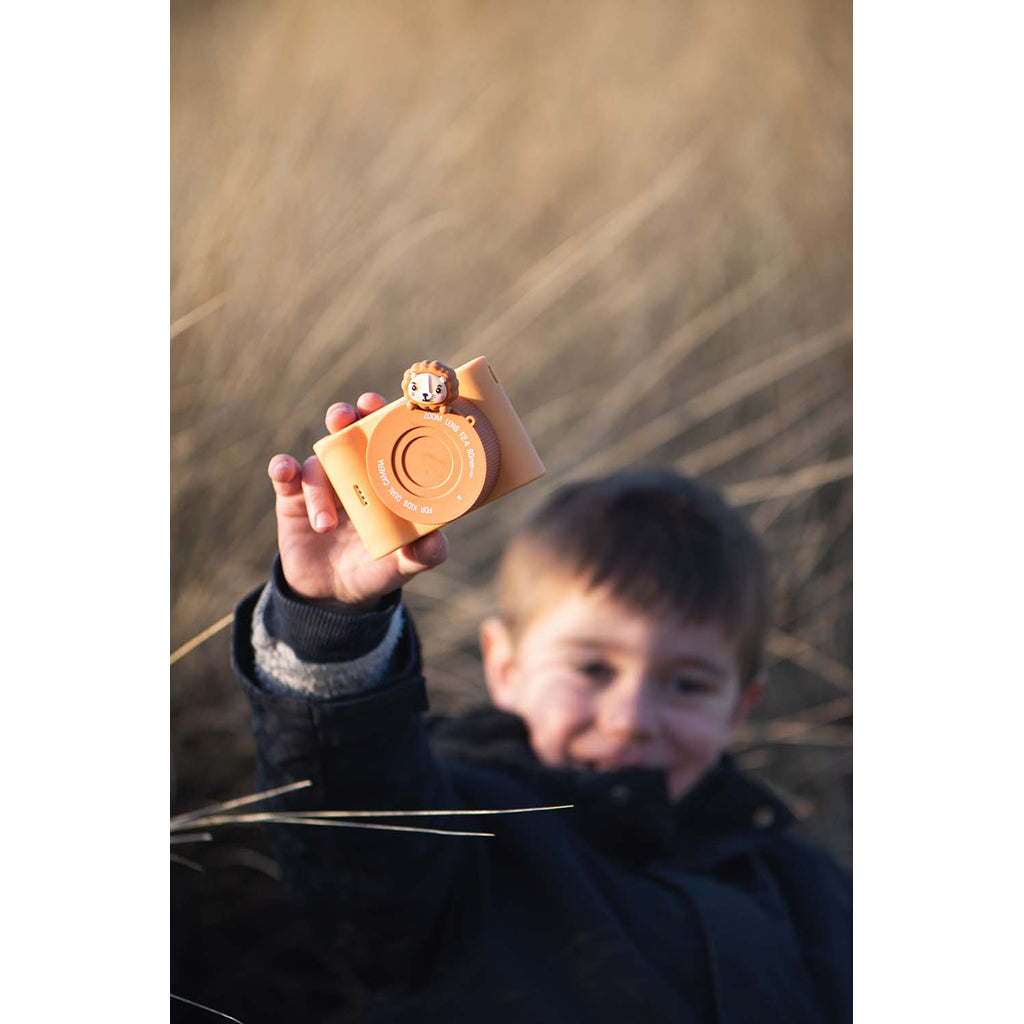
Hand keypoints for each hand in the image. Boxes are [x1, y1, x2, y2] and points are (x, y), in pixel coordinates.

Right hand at [268, 393, 449, 604]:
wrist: (335, 594)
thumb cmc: (378, 567)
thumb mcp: (404, 564)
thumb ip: (422, 555)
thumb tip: (436, 544)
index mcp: (384, 476)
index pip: (386, 435)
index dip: (385, 413)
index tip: (381, 404)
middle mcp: (353, 471)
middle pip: (347, 430)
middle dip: (345, 417)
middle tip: (344, 419)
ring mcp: (323, 483)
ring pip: (317, 462)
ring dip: (319, 485)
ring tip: (326, 524)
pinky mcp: (292, 498)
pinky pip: (284, 475)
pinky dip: (282, 468)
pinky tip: (284, 470)